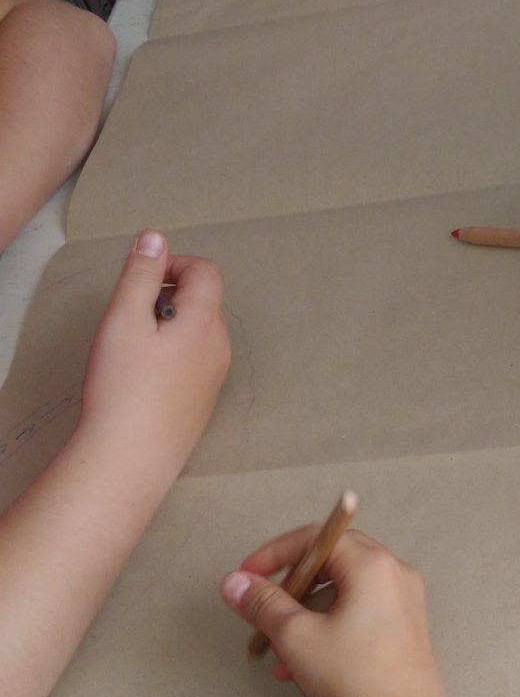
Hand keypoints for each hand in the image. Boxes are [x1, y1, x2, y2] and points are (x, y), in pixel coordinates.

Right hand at [80, 230, 230, 486]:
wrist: (130, 459)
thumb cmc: (124, 389)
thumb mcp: (124, 318)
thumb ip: (140, 273)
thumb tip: (155, 238)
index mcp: (205, 323)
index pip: (207, 272)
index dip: (175, 263)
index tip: (143, 277)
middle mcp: (219, 349)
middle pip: (206, 301)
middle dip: (170, 295)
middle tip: (132, 314)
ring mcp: (214, 380)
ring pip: (200, 334)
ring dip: (171, 326)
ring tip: (134, 348)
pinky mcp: (202, 405)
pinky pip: (195, 364)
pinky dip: (173, 356)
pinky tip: (142, 378)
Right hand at [222, 527, 440, 696]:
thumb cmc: (356, 679)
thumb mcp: (297, 637)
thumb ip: (262, 604)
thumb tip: (235, 583)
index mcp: (372, 565)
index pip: (316, 538)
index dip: (275, 553)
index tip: (247, 575)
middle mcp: (394, 575)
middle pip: (330, 562)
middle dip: (290, 587)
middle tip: (263, 606)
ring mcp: (403, 603)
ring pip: (342, 594)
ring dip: (304, 616)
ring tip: (277, 651)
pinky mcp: (404, 630)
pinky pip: (358, 614)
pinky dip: (327, 629)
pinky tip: (300, 666)